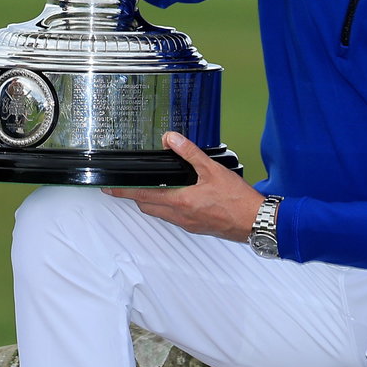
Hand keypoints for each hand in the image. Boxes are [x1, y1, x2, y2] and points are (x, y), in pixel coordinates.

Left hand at [103, 132, 262, 240]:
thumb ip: (190, 153)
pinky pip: (174, 218)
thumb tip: (171, 139)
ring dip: (152, 202)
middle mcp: (181, 216)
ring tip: (149, 188)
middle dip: (135, 196)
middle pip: (148, 207)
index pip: (143, 195)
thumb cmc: (239, 200)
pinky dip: (167, 207)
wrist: (257, 222)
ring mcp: (188, 224)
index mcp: (181, 201)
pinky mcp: (197, 227)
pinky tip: (176, 197)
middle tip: (126, 186)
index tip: (108, 189)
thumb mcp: (213, 170)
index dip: (123, 192)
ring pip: (160, 214)